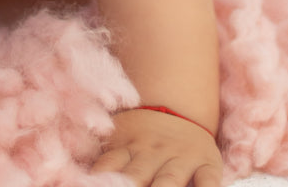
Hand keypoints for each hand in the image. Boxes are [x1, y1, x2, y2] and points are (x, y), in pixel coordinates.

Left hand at [91, 107, 221, 186]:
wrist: (178, 107)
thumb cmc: (142, 135)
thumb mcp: (120, 138)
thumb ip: (106, 158)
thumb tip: (79, 174)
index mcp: (127, 146)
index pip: (108, 167)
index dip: (100, 179)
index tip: (88, 185)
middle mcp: (151, 152)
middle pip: (136, 177)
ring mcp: (180, 158)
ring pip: (169, 181)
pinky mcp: (207, 164)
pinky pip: (208, 180)